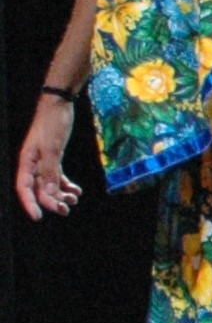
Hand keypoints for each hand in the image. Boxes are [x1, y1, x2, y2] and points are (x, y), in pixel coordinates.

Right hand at [16, 99, 82, 217]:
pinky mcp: (54, 158)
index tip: (38, 217)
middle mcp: (33, 164)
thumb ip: (50, 171)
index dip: (30, 203)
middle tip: (66, 210)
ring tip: (74, 199)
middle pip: (38, 189)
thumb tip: (48, 193)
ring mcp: (43, 161)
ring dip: (60, 195)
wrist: (59, 106)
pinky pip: (58, 177)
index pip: (24, 188)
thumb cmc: (52, 124)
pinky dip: (66, 185)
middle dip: (51, 202)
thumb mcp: (53, 149)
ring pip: (49, 185)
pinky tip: (77, 191)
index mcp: (27, 162)